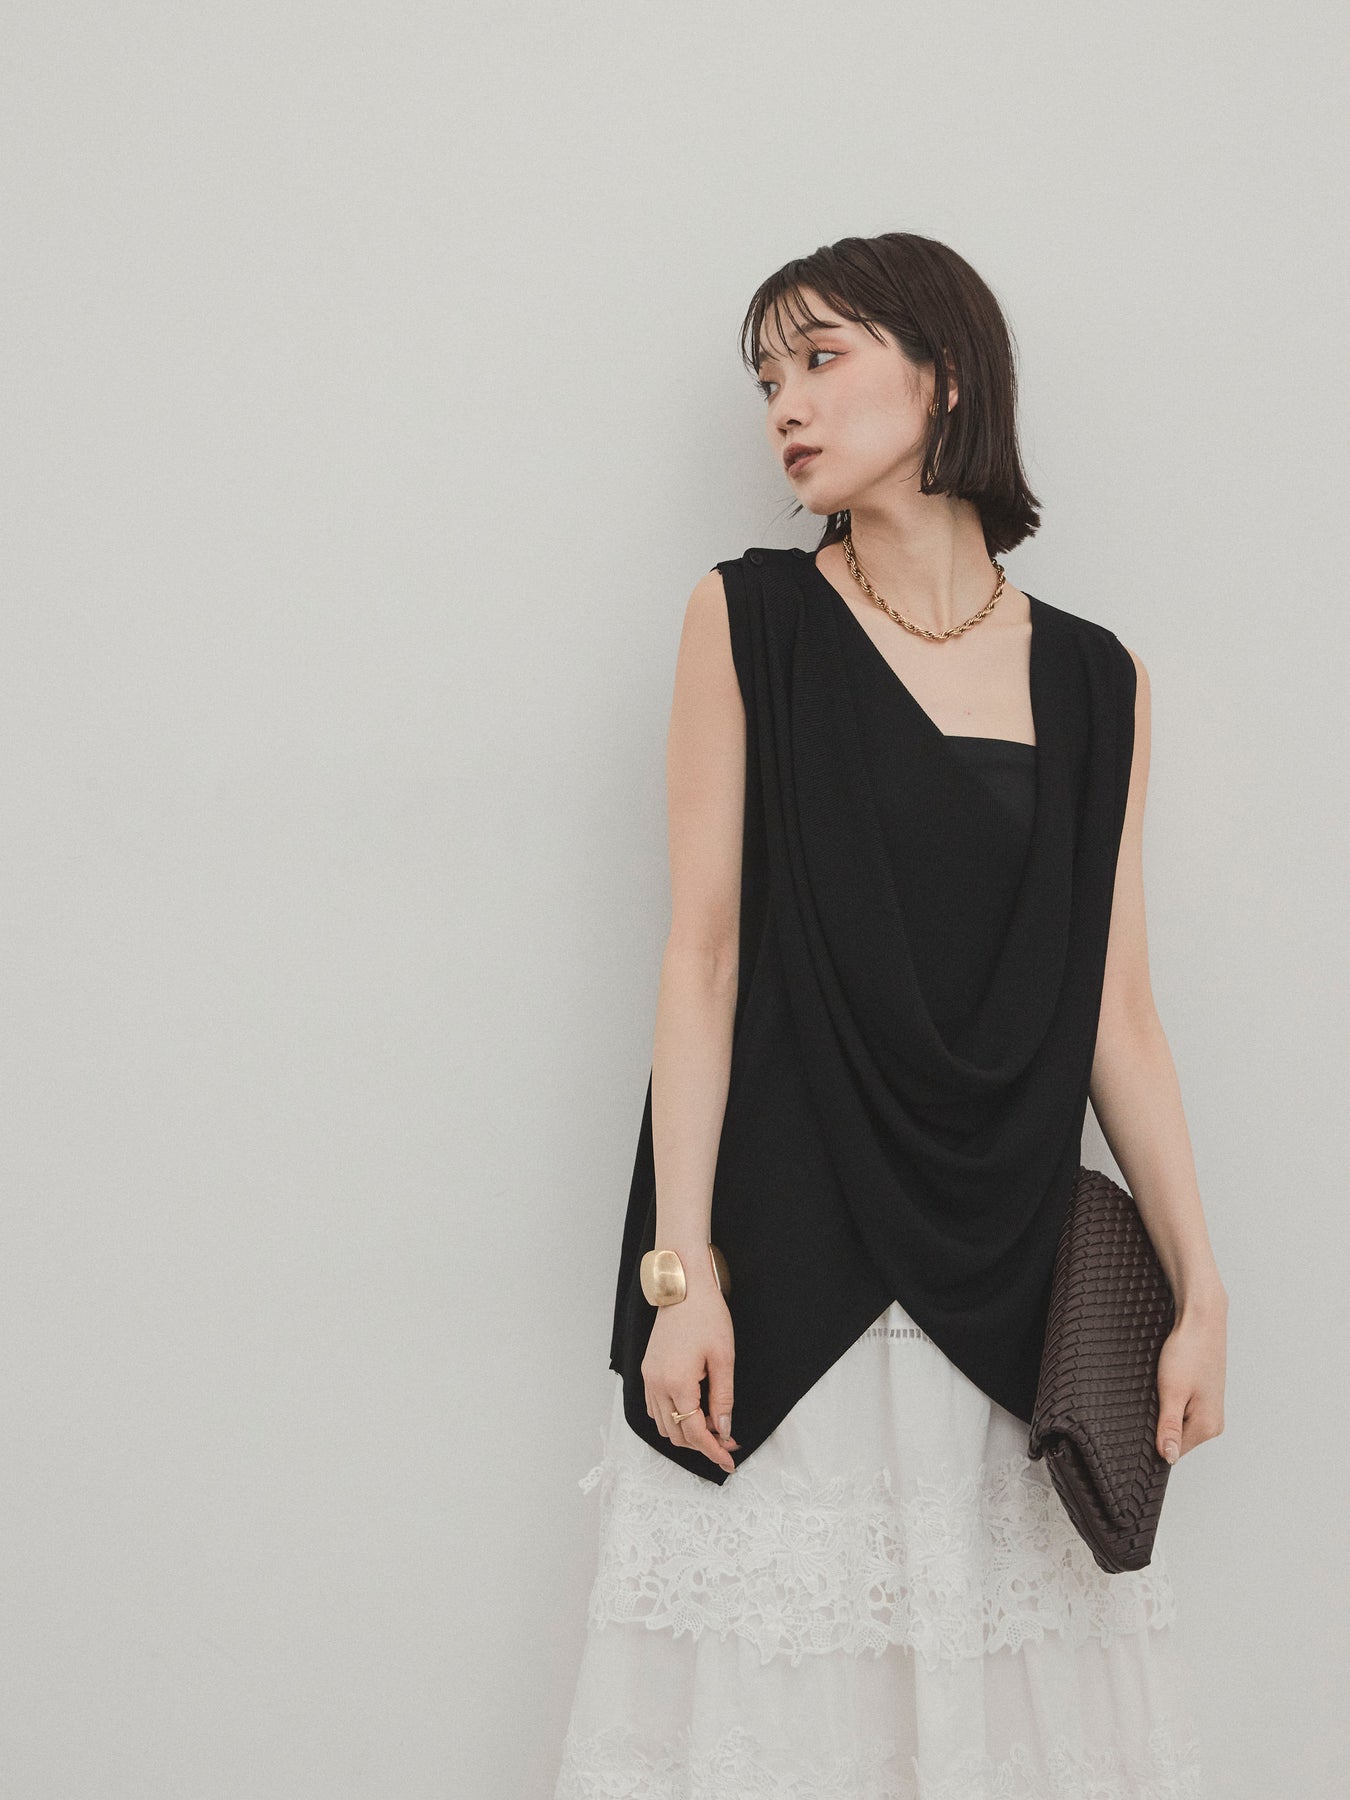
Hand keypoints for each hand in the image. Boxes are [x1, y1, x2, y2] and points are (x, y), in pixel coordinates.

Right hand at [641, 1281, 739, 1473]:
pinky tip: (693, 1411)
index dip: (714, 1450)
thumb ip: (723, 1398)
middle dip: (703, 1444)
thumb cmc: (706, 1316)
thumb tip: (725, 1429)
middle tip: (728, 1441)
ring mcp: (648, 1378)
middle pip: (677, 1434)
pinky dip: (673, 1418)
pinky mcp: (647, 1371)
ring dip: (687, 1433)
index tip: (730, 1460)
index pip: (695, 1432)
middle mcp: (657, 1385)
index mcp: (677, 1383)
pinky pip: (655, 1409)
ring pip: (664, 1425)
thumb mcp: (723, 1358)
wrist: (683, 1288)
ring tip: (713, 1426)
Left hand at [1155, 1293, 1226, 1464]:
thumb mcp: (1172, 1392)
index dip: (1152, 1441)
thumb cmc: (1188, 1352)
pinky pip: (1181, 1409)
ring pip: (1177, 1422)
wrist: (1201, 1319)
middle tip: (1149, 1400)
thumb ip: (1169, 1427)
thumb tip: (1168, 1458)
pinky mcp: (1203, 1396)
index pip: (1173, 1452)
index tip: (1140, 1423)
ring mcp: (1209, 1409)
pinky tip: (1165, 1384)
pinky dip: (1169, 1400)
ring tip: (1159, 1388)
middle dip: (1158, 1424)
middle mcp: (1213, 1423)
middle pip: (1175, 1438)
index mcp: (1207, 1427)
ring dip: (1163, 1410)